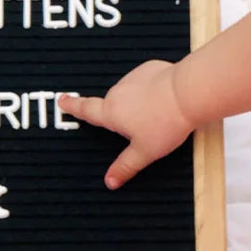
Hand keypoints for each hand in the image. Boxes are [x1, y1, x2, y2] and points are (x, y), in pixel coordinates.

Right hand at [58, 60, 193, 188]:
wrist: (188, 93)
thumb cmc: (165, 123)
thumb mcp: (144, 152)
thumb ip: (125, 166)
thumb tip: (110, 182)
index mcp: (111, 112)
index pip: (86, 110)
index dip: (73, 107)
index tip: (62, 100)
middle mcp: (118, 91)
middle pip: (114, 105)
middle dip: (123, 114)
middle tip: (144, 126)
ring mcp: (134, 76)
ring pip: (131, 92)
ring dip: (139, 101)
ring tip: (159, 115)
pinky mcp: (151, 68)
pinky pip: (147, 81)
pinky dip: (153, 89)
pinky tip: (166, 98)